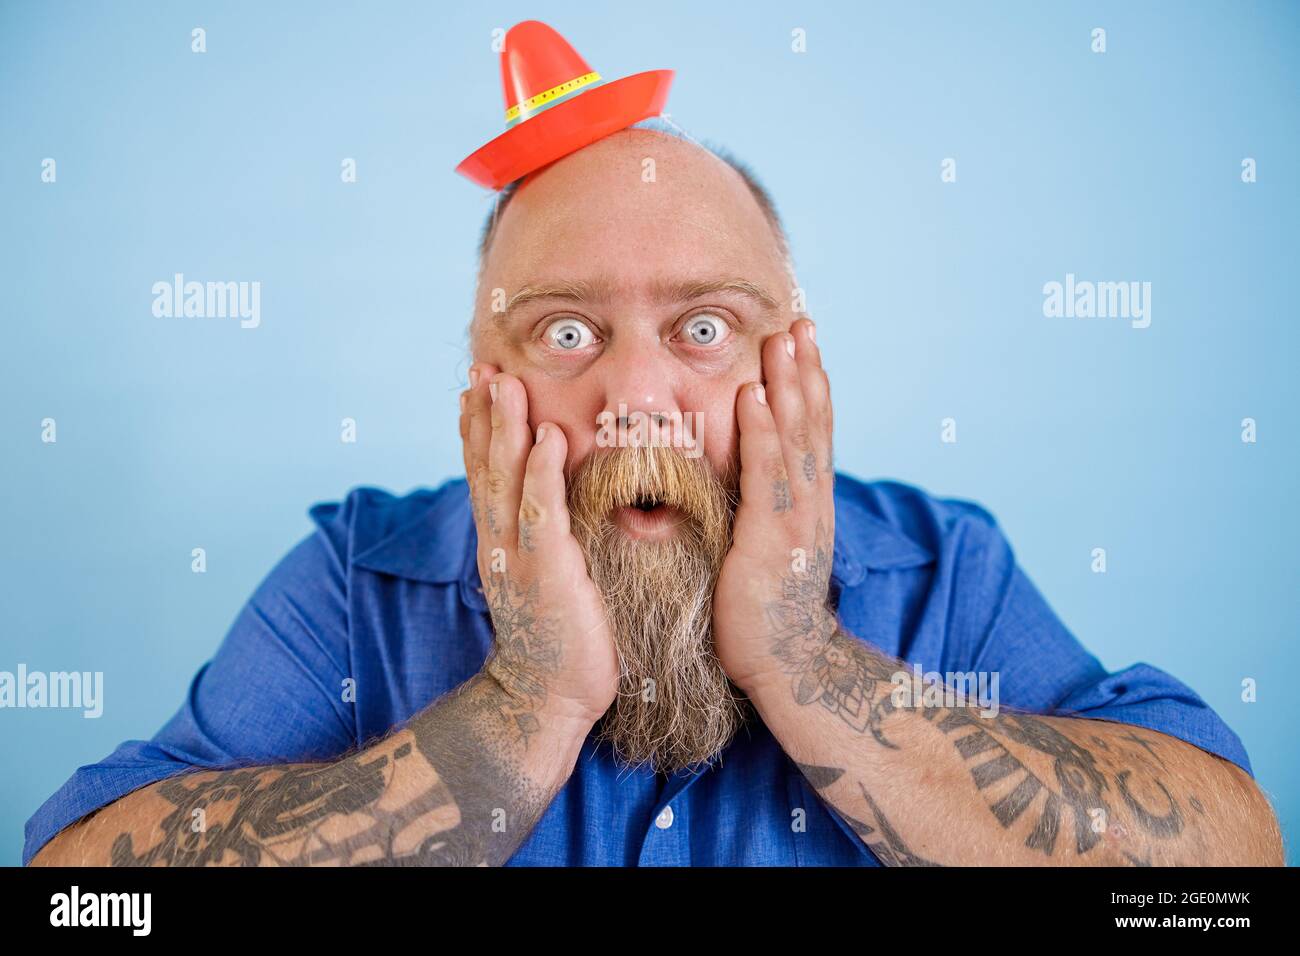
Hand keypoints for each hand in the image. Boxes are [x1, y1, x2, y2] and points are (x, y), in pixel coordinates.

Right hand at [460, 365, 618, 730]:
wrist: (545, 699)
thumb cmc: (558, 640)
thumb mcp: (546, 580)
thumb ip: (545, 542)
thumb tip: (554, 510)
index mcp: (499, 543)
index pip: (484, 476)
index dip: (477, 430)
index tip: (475, 388)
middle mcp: (499, 542)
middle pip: (486, 467)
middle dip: (483, 415)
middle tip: (482, 368)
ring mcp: (518, 556)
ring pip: (506, 480)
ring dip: (505, 428)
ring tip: (505, 382)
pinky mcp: (547, 572)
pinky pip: (542, 512)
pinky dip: (542, 472)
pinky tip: (546, 437)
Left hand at [713, 319, 837, 693]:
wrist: (790, 667)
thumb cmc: (768, 614)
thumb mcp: (770, 553)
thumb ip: (764, 515)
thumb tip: (747, 489)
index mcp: (809, 505)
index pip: (813, 433)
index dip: (811, 386)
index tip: (805, 344)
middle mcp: (811, 503)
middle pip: (811, 423)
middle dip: (806, 370)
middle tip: (800, 321)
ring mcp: (795, 518)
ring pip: (794, 438)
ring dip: (788, 384)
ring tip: (782, 339)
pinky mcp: (771, 538)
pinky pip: (766, 475)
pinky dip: (761, 432)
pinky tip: (755, 396)